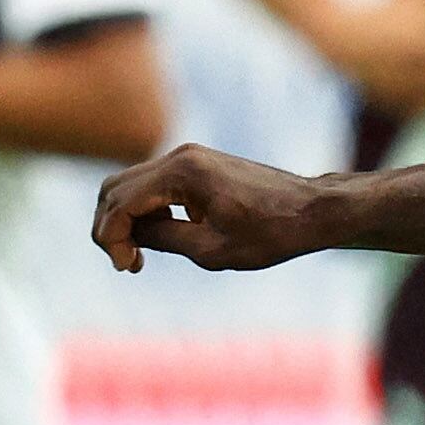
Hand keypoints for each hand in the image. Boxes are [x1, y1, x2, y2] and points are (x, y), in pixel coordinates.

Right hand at [93, 142, 332, 274]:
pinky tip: (159, 237)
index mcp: (183, 172)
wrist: (313, 210)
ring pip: (131, 184)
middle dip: (111, 227)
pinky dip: (145, 209)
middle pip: (115, 188)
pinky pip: (153, 184)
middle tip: (128, 263)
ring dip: (125, 219)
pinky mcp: (197, 165)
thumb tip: (125, 236)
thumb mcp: (212, 248)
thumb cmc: (272, 232)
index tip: (127, 267)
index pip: (121, 202)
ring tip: (139, 256)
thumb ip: (163, 238)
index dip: (112, 238)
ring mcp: (189, 157)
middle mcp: (181, 156)